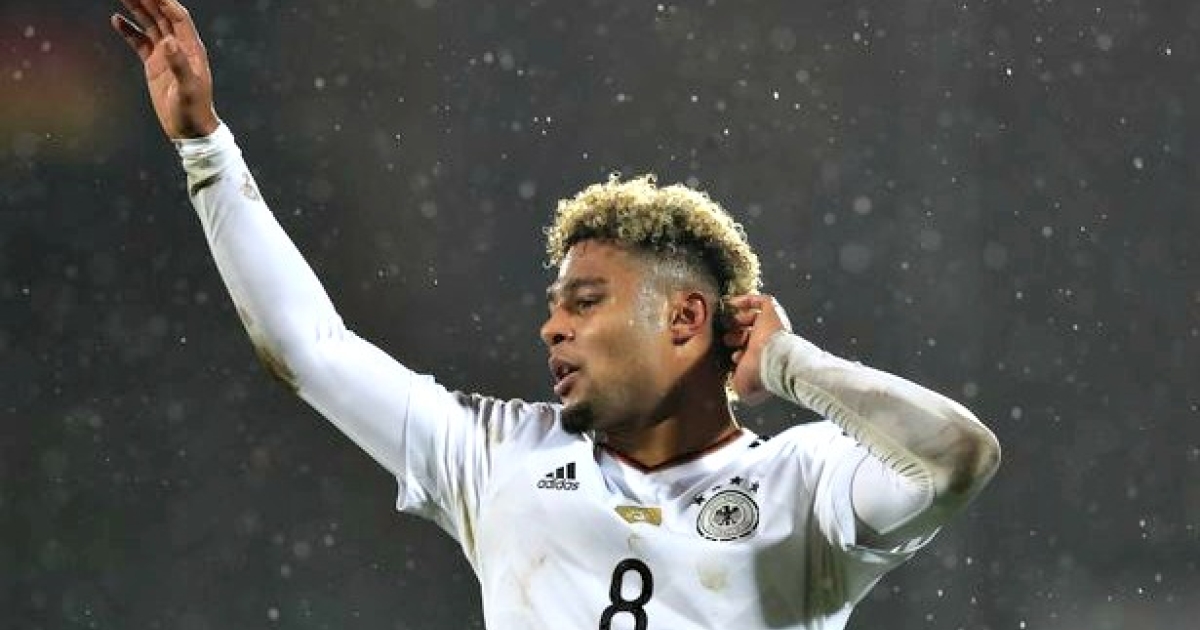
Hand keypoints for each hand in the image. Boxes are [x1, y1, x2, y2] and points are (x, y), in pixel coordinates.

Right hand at [111, 0, 219, 138]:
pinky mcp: (155, 65)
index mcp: (192, 50)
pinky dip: (129, 30)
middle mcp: (180, 47)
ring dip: (138, 9)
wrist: (189, 129)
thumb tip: (168, 41)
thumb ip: (179, 65)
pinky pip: (140, 42)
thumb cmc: (194, 111)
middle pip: (163, 16)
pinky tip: (116, 19)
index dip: (167, 2)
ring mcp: (166, 55)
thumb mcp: (187, 89)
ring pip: (150, 25)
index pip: (179, 18)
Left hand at [723, 294, 791, 404]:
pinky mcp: (773, 312)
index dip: (738, 352)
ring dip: (740, 320)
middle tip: (728, 340)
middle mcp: (768, 342)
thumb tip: (732, 384)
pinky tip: (731, 303)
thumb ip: (737, 386)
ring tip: (730, 324)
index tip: (732, 356)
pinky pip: (762, 301)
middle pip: (750, 334)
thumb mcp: (743, 388)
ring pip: (755, 318)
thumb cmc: (758, 376)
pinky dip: (747, 301)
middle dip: (736, 336)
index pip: (750, 352)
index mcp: (763, 359)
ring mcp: (772, 326)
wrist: (773, 361)